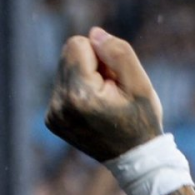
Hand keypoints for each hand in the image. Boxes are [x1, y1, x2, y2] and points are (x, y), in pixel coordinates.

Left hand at [45, 27, 163, 161]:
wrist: (136, 161)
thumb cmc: (142, 121)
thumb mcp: (142, 85)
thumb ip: (119, 53)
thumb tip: (94, 33)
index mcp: (80, 94)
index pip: (77, 44)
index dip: (101, 56)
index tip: (115, 79)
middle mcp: (59, 104)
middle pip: (68, 56)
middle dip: (92, 66)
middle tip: (112, 91)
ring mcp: (53, 114)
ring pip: (64, 70)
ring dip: (86, 79)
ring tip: (105, 103)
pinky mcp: (51, 120)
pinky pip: (61, 88)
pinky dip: (79, 93)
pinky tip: (95, 111)